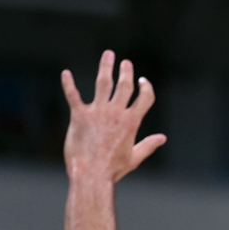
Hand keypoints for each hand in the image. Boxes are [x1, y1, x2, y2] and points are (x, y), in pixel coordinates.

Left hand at [61, 51, 165, 182]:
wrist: (92, 174)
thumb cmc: (114, 169)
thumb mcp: (135, 157)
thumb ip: (149, 145)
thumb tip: (162, 138)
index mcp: (132, 122)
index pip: (145, 98)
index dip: (146, 88)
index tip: (143, 82)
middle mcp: (116, 113)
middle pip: (124, 86)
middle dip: (126, 72)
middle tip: (126, 63)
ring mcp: (97, 112)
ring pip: (103, 83)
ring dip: (106, 67)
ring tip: (108, 55)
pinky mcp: (79, 115)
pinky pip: (73, 95)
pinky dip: (68, 84)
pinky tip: (65, 74)